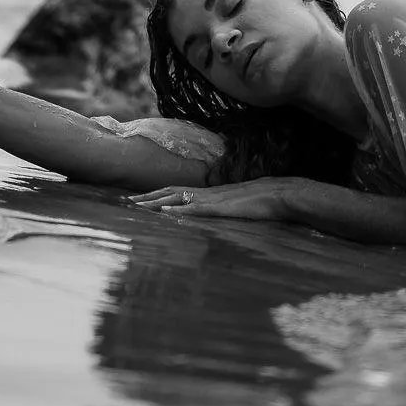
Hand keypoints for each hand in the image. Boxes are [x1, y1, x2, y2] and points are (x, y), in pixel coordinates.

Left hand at [131, 176, 294, 220]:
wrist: (280, 193)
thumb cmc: (261, 201)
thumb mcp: (236, 206)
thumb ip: (222, 208)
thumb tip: (211, 214)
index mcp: (209, 192)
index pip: (176, 191)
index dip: (156, 194)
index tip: (137, 199)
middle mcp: (206, 192)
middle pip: (170, 192)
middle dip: (147, 197)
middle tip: (125, 201)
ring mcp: (212, 199)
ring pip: (177, 198)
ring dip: (155, 202)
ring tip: (136, 206)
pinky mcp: (221, 208)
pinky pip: (196, 208)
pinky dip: (179, 210)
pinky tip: (166, 213)